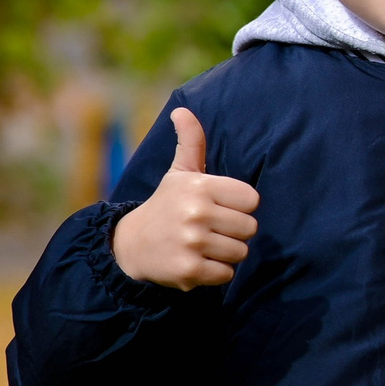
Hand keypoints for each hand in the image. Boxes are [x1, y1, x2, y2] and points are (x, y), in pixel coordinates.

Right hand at [111, 107, 260, 289]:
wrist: (132, 246)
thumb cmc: (166, 205)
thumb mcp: (179, 173)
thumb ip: (191, 142)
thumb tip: (182, 110)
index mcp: (200, 186)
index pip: (252, 200)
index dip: (239, 207)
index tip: (219, 207)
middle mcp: (196, 212)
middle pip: (250, 229)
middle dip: (234, 232)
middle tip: (210, 229)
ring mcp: (192, 242)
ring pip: (240, 252)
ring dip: (225, 253)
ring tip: (202, 245)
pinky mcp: (189, 270)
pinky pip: (226, 274)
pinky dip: (215, 273)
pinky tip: (196, 262)